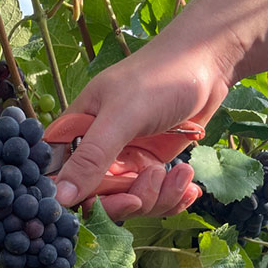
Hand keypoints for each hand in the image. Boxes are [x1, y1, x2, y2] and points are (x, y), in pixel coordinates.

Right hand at [54, 36, 231, 219]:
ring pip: (129, 204)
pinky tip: (188, 184)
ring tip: (180, 173)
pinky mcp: (148, 168)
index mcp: (76, 134)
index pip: (62, 182)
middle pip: (98, 202)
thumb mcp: (122, 116)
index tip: (112, 199)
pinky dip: (172, 197)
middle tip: (150, 183)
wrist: (207, 63)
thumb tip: (60, 198)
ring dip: (158, 197)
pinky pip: (152, 200)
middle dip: (129, 201)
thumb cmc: (160, 76)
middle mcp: (96, 153)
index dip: (82, 200)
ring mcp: (124, 163)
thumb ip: (91, 158)